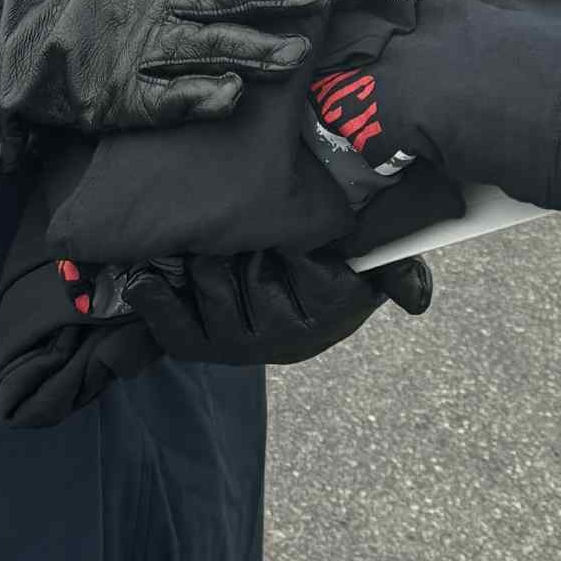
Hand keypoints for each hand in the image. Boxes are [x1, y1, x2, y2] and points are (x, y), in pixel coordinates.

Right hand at [0, 0, 331, 170]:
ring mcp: (142, 49)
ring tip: (296, 53)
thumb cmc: (91, 5)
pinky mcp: (126, 95)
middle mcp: (158, 3)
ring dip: (254, 50)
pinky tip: (231, 94)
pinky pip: (169, 98)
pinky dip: (200, 95)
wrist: (20, 49)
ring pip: (209, 47)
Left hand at [123, 245, 431, 365]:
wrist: (301, 295)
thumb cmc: (338, 263)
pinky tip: (143, 277)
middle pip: (250, 269)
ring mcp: (242, 344)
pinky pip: (174, 329)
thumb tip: (417, 301)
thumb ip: (399, 270)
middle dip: (240, 238)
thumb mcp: (376, 261)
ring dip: (202, 255)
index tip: (285, 221)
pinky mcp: (202, 347)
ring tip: (202, 231)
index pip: (303, 261)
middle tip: (234, 213)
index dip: (289, 236)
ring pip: (212, 285)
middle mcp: (287, 336)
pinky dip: (155, 302)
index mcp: (333, 307)